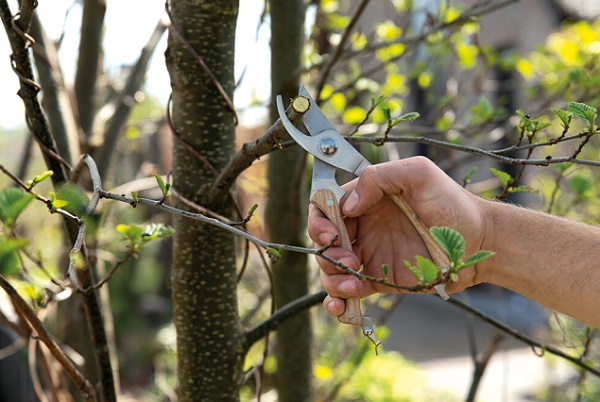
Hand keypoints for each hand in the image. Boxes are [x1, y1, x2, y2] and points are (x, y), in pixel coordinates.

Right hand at [308, 156, 488, 316]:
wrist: (480, 242)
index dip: (319, 221)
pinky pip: (348, 291)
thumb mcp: (419, 174)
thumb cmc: (453, 203)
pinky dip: (338, 300)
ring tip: (352, 284)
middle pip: (323, 241)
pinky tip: (342, 305)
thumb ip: (379, 177)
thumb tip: (348, 205)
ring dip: (330, 279)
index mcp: (365, 200)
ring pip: (330, 269)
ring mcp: (369, 254)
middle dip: (326, 254)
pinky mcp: (378, 279)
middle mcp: (362, 227)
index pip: (325, 206)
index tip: (331, 235)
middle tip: (350, 261)